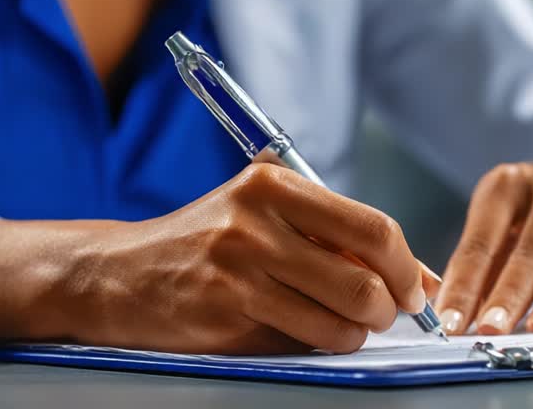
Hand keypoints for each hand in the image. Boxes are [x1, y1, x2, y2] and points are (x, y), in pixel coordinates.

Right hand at [67, 163, 437, 354]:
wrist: (119, 275)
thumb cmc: (203, 243)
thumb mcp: (260, 212)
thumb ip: (329, 233)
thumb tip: (413, 276)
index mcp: (272, 184)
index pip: (371, 227)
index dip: (406, 268)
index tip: (411, 289)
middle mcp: (255, 221)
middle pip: (363, 280)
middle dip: (386, 310)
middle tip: (381, 316)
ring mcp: (238, 270)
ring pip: (339, 320)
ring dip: (353, 334)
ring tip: (338, 326)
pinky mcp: (226, 315)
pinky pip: (302, 342)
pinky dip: (316, 346)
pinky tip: (297, 332)